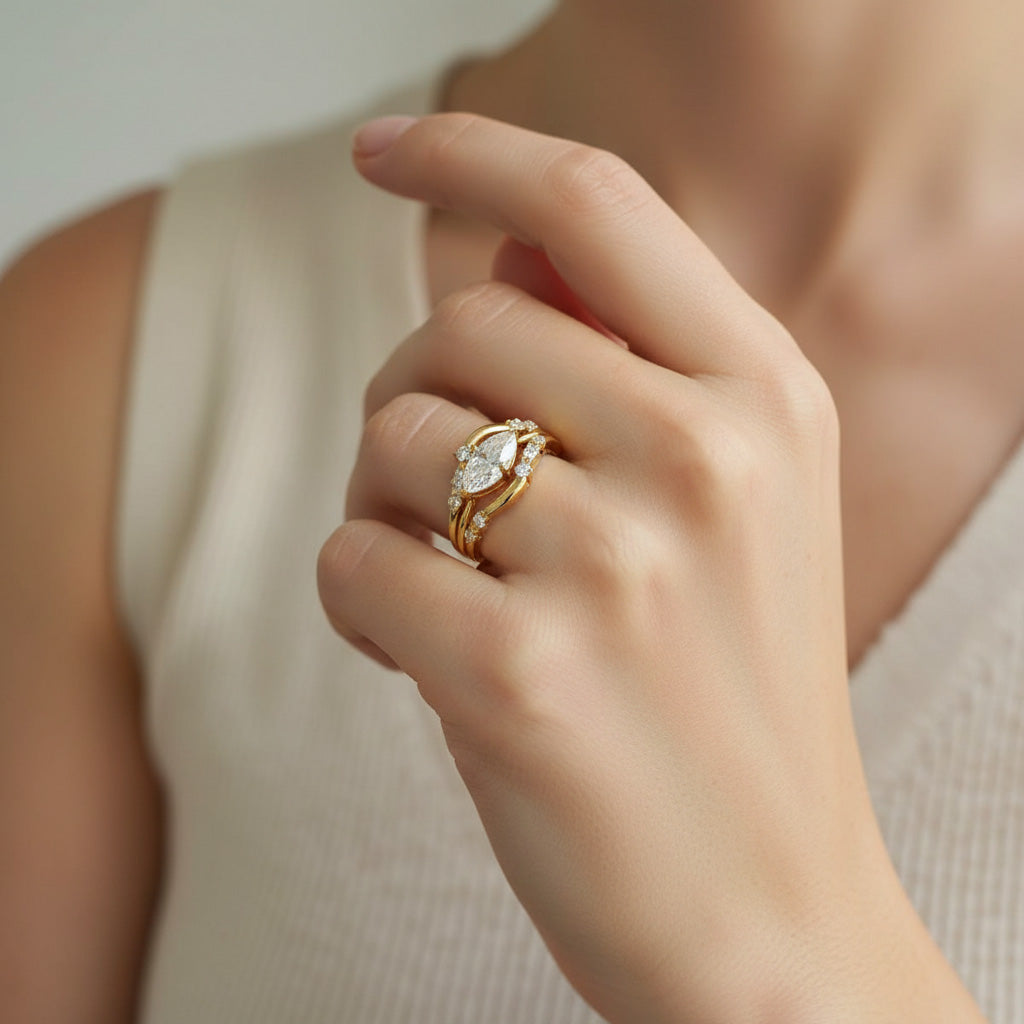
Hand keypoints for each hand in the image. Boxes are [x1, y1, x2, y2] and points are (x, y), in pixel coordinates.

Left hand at [318, 113, 983, 1022]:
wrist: (772, 913)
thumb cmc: (731, 699)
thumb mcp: (739, 506)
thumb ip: (627, 363)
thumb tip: (504, 258)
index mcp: (765, 396)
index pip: (594, 206)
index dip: (471, 154)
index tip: (385, 150)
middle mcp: (705, 457)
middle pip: (457, 329)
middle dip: (413, 400)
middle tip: (442, 496)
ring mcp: (617, 565)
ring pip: (392, 442)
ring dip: (384, 506)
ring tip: (450, 587)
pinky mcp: (519, 673)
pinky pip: (353, 562)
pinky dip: (360, 604)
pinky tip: (423, 661)